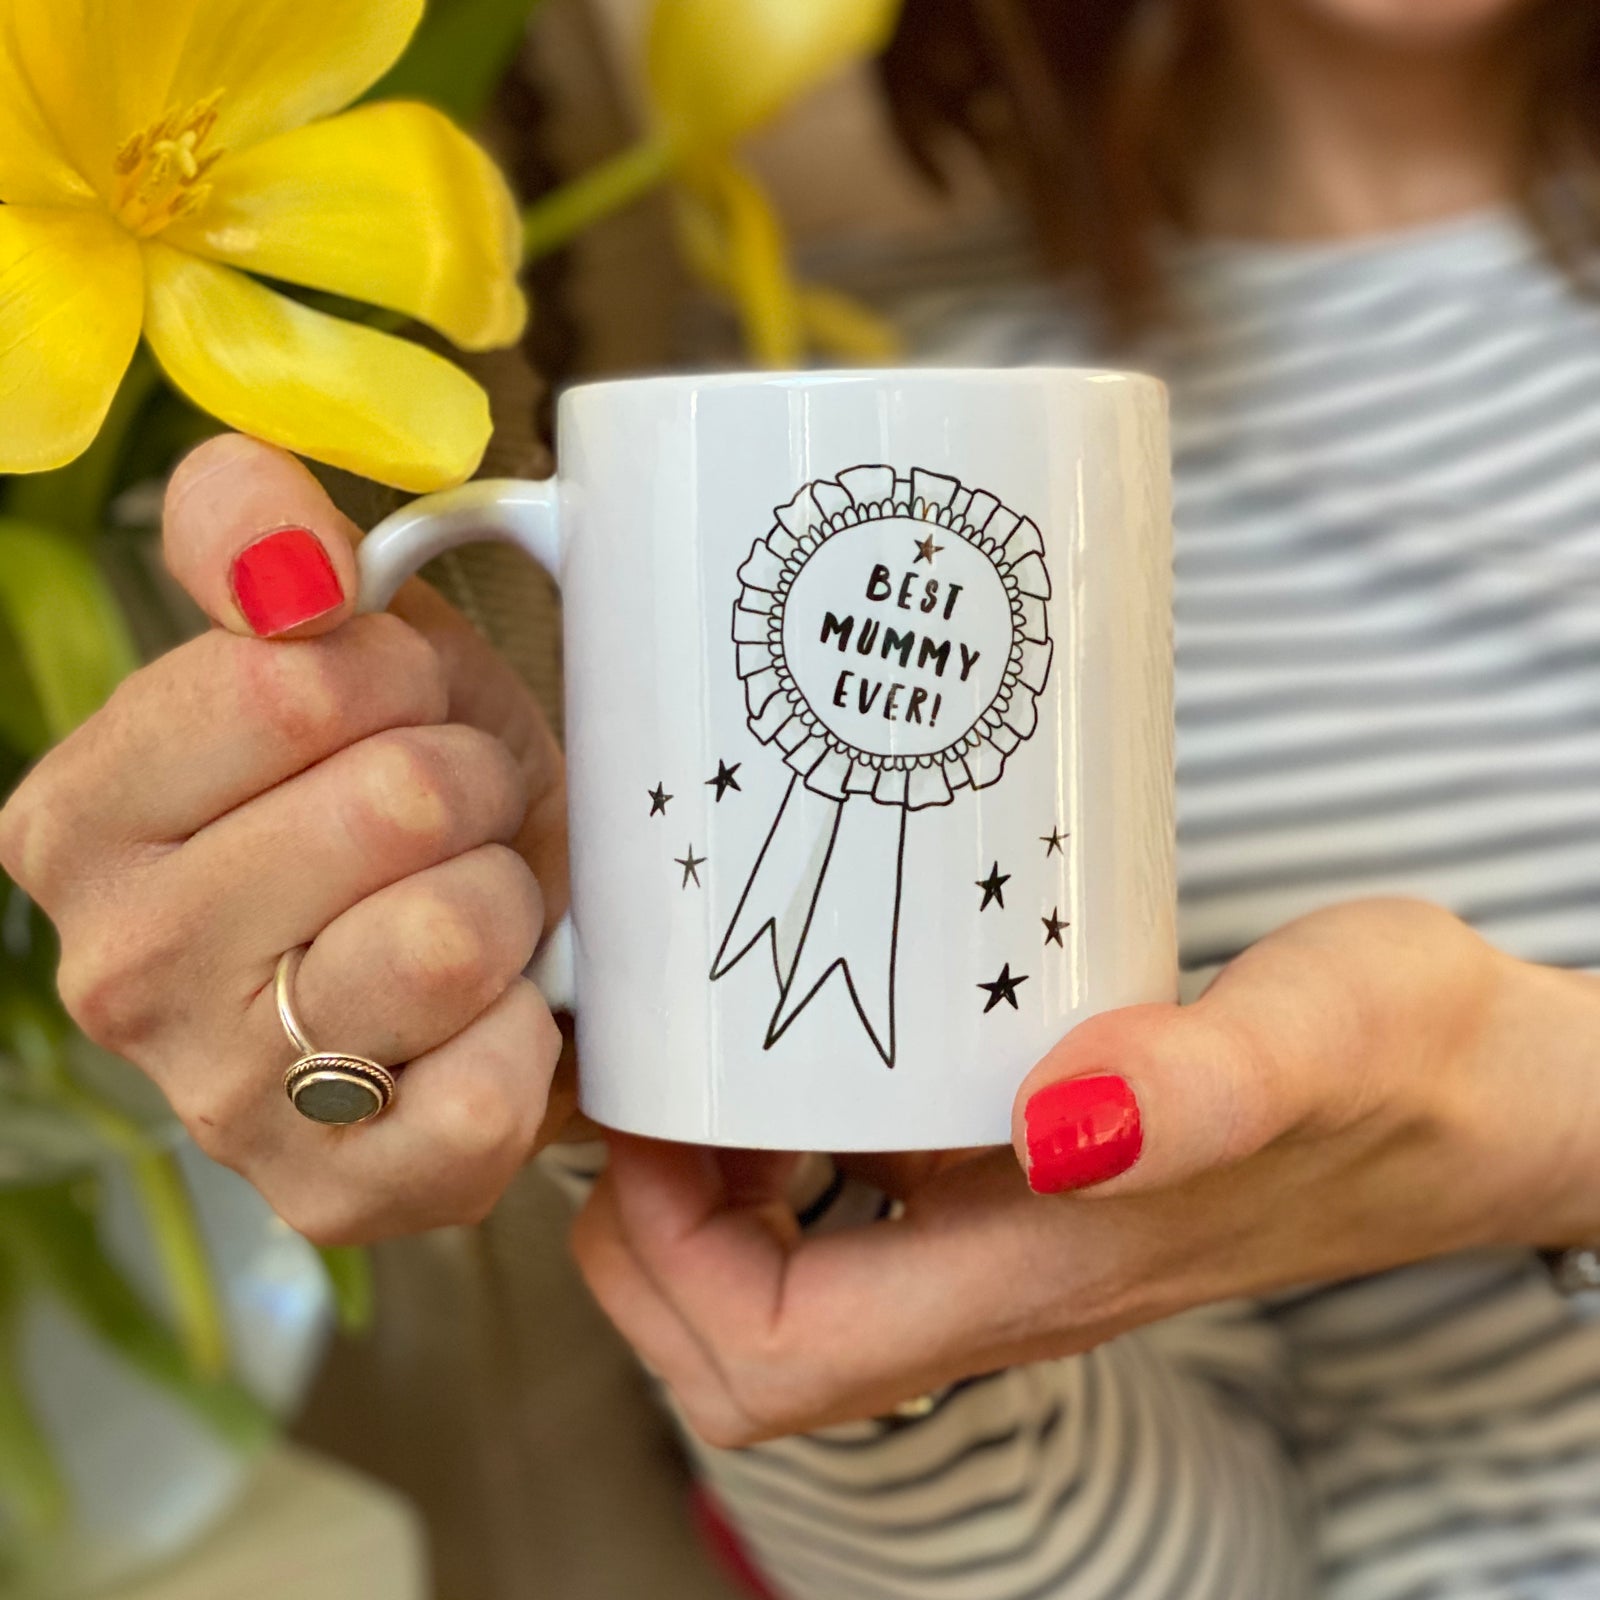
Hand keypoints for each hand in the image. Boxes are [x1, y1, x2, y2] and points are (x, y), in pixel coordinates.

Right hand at [0, 435, 574, 1241]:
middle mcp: (121, 970)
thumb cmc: (408, 779)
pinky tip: (487, 1016)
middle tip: (456, 821)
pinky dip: (526, 1030)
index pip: (291, 684)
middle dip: (469, 790)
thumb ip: (256, 534)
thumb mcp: (337, 631)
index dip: (399, 679)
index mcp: (82, 818)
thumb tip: (279, 550)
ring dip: (504, 903)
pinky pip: (489, 1088)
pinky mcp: (337, 1196)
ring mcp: (223, 1101)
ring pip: (450, 939)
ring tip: (474, 910)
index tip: (400, 710)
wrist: (491, 929)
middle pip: (392, 806)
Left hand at [572, 899, 1599, 1444]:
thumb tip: (1063, 1122)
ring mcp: (1007, 1238)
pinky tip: (800, 1034)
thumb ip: (1210, 1083)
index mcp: (1041, 1270)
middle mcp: (1002, 1276)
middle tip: (645, 1080)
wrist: (1483, 1097)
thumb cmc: (1418, 1069)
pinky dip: (782, 1139)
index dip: (664, 1263)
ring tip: (693, 1049)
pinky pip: (853, 1202)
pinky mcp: (1023, 1183)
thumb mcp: (1328, 1032)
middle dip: (645, 1235)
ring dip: (698, 1187)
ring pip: (784, 1277)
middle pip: (747, 1343)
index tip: (651, 1117)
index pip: (775, 1355)